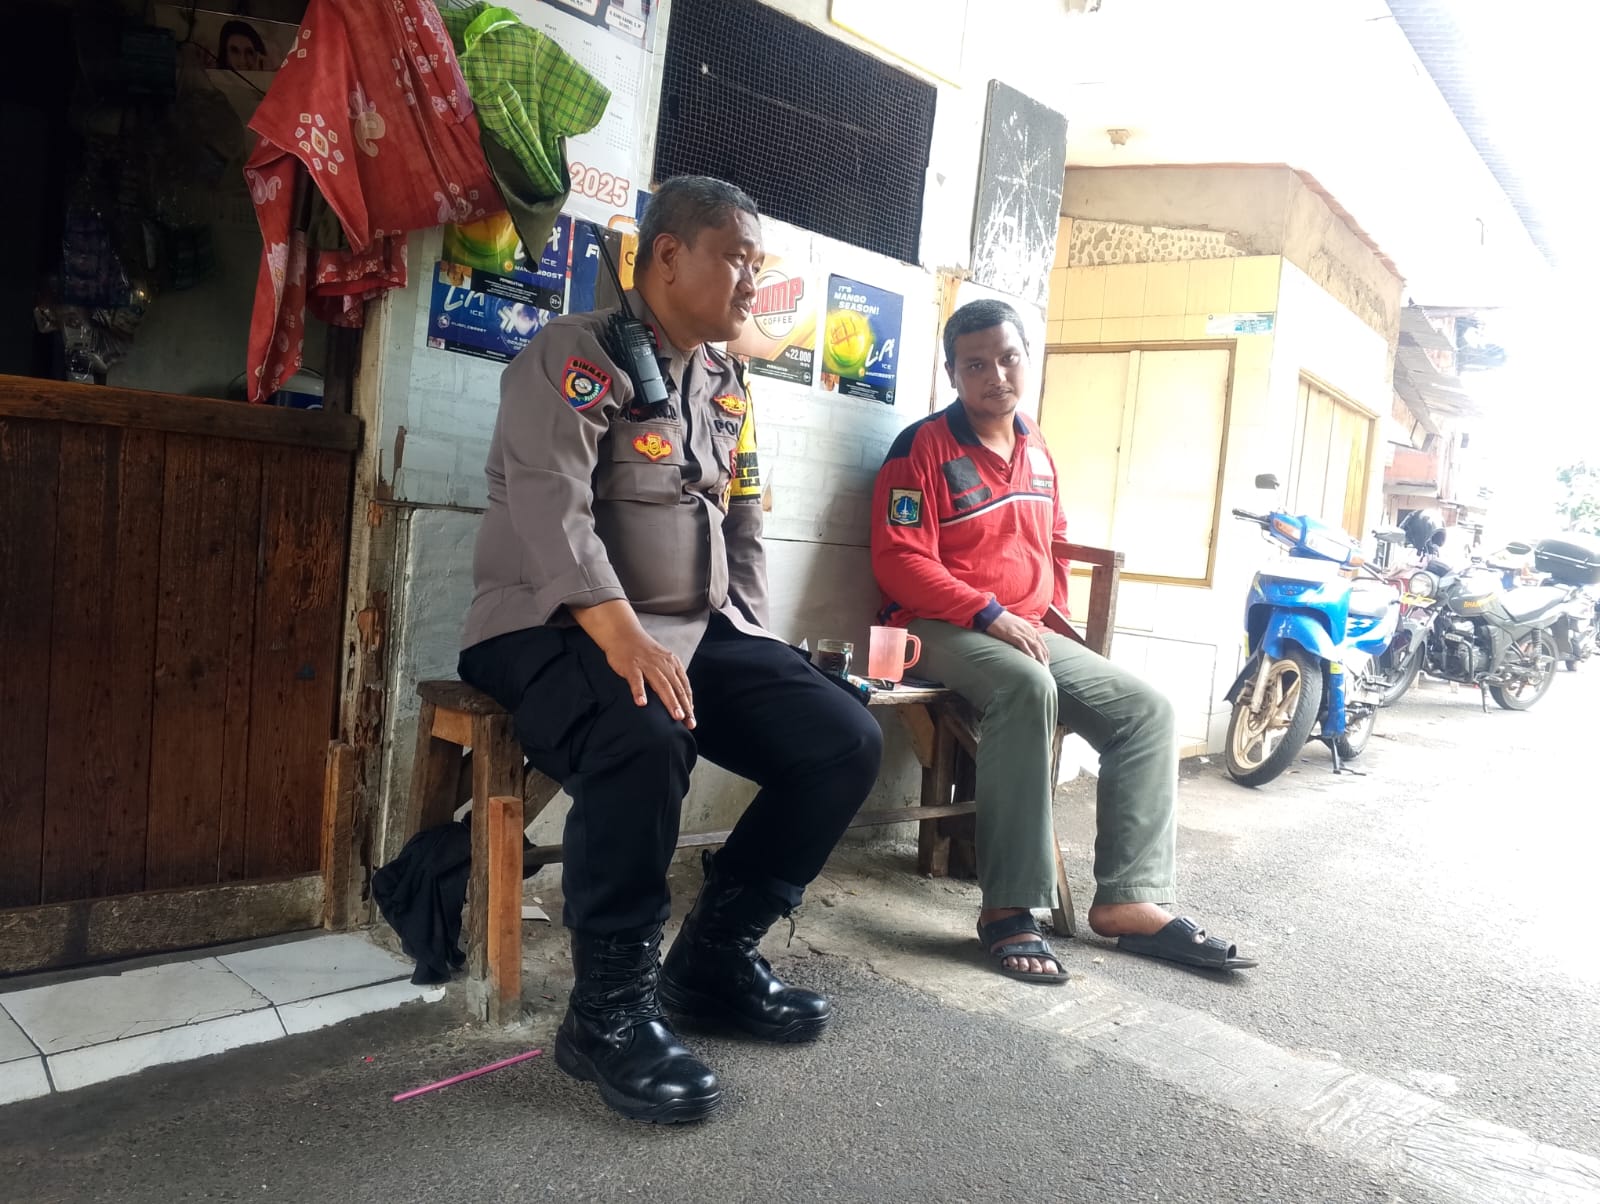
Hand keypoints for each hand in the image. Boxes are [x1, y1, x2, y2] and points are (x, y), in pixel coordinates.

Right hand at [570, 600, 695, 726]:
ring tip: (676, 716)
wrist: (623, 634)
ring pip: (661, 684)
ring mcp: (647, 665)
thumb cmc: (643, 652)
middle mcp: (663, 664)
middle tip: (689, 722)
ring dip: (670, 701)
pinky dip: (639, 691)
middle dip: (684, 706)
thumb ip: (670, 678)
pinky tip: (642, 703)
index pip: (684, 686)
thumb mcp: (662, 662)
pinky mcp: (631, 665)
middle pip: (676, 688)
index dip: (689, 703)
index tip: (692, 719)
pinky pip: (636, 680)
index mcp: (672, 664)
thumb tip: (680, 700)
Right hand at [986, 612, 1050, 664]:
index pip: (1042, 645)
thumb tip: (1027, 645)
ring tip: (1042, 668)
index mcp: (1031, 629)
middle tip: (1046, 670)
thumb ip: (1024, 635)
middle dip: (1044, 660)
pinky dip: (1028, 651)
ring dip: (1040, 658)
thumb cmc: (1004, 621)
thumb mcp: (1018, 627)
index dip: (1046, 656)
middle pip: (1041, 647)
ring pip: (1034, 646)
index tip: (1046, 665)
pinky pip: (1022, 643)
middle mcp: (1028, 631)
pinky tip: (1032, 658)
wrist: (993, 614)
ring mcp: (1021, 632)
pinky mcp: (1012, 634)